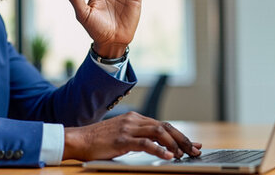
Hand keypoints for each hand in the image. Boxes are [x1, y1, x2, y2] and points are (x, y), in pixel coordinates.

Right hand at [62, 111, 201, 160]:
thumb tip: (158, 146)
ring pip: (159, 132)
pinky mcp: (122, 139)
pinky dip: (159, 150)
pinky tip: (168, 157)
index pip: (164, 124)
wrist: (79, 140)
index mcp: (135, 118)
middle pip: (165, 126)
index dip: (181, 135)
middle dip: (183, 139)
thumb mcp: (122, 135)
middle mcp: (134, 120)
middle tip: (195, 151)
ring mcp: (128, 128)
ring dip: (174, 144)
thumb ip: (139, 137)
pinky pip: (145, 143)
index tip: (194, 144)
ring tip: (183, 155)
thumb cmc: (99, 141)